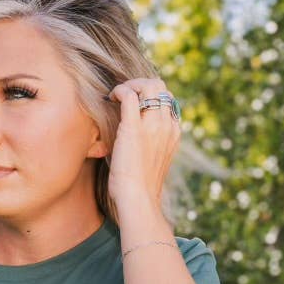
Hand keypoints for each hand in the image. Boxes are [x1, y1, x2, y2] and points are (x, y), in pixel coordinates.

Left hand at [105, 77, 181, 213]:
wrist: (138, 199)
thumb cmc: (140, 187)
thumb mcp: (152, 161)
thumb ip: (150, 144)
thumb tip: (135, 139)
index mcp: (173, 132)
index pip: (167, 100)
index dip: (150, 96)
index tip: (135, 104)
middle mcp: (167, 125)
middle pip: (161, 87)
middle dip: (141, 83)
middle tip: (124, 94)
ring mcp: (153, 125)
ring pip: (149, 85)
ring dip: (131, 84)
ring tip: (117, 96)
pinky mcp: (134, 128)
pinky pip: (130, 95)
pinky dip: (119, 90)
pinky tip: (110, 98)